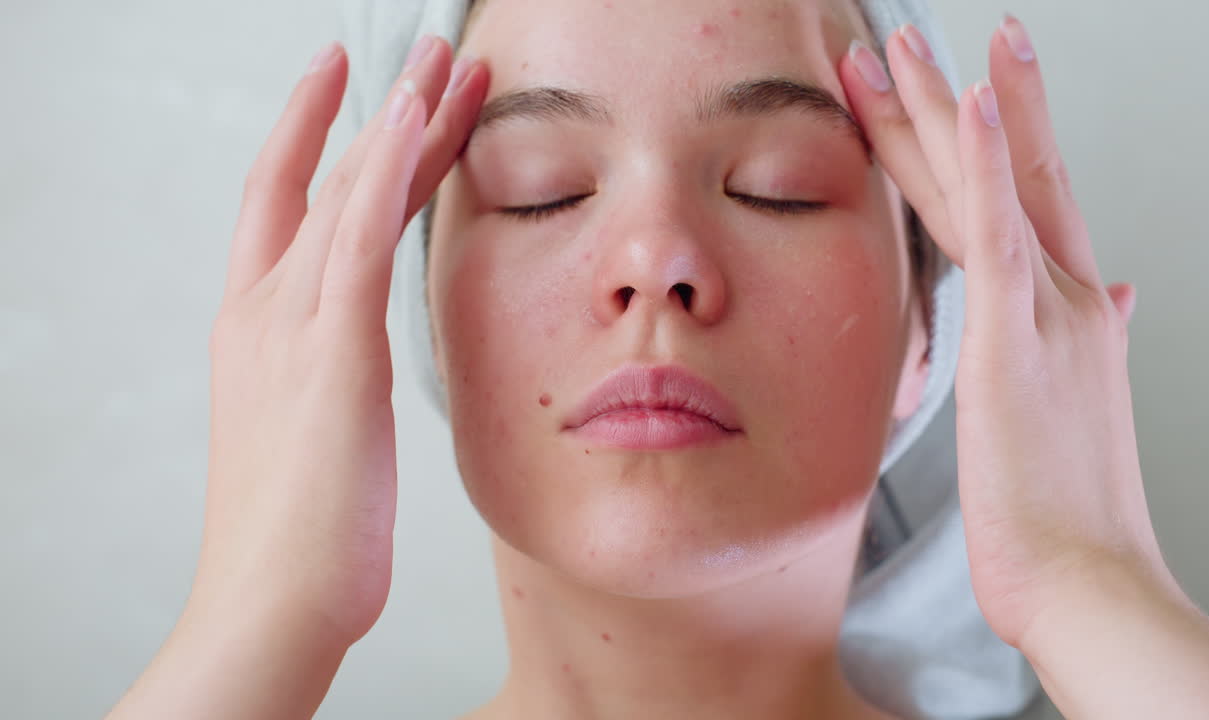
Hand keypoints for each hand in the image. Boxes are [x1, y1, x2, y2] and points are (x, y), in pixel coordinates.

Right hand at [193, 38, 486, 646]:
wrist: (275, 602)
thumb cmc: (305, 534)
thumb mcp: (320, 434)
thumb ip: (335, 379)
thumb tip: (363, 360)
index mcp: (259, 331)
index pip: (287, 207)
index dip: (316, 139)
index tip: (353, 88)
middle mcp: (264, 313)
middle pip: (327, 184)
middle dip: (380, 112)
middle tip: (427, 50)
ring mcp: (289, 328)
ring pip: (347, 196)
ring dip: (397, 119)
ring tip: (442, 57)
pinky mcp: (330, 354)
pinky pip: (359, 240)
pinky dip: (383, 174)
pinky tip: (412, 118)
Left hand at [838, 16, 1179, 649]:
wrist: (1088, 583)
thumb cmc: (1066, 517)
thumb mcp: (1078, 413)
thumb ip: (1092, 343)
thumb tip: (1115, 299)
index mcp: (1067, 316)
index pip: (1020, 206)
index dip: (993, 143)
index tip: (969, 91)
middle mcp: (1064, 298)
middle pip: (1006, 175)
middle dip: (958, 101)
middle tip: (921, 41)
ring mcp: (1045, 312)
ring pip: (989, 186)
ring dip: (949, 108)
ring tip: (910, 46)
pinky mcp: (1017, 339)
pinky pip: (998, 233)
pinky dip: (991, 163)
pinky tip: (977, 103)